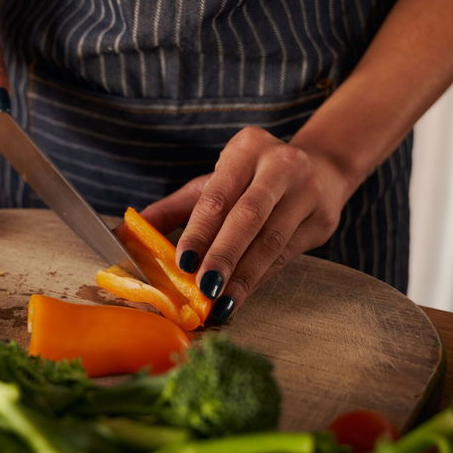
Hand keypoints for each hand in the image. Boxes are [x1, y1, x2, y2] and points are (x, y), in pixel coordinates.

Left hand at [139, 127, 354, 323]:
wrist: (322, 169)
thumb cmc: (254, 178)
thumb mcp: (215, 182)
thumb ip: (174, 209)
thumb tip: (128, 233)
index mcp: (247, 149)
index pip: (218, 196)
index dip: (200, 232)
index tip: (183, 263)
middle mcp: (281, 165)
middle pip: (249, 217)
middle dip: (224, 256)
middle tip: (203, 289)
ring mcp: (308, 192)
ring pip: (272, 242)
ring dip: (244, 277)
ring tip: (221, 303)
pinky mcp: (324, 219)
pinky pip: (287, 256)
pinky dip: (261, 279)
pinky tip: (241, 296)